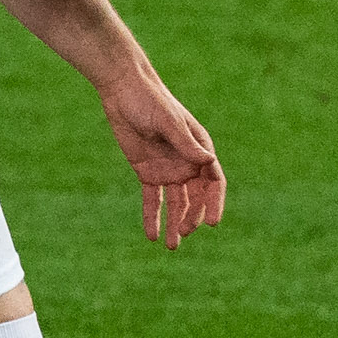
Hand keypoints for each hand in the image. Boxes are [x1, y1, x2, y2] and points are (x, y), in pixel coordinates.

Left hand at [100, 66, 226, 246]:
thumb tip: (210, 162)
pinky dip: (153, 217)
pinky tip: (152, 236)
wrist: (123, 91)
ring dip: (175, 223)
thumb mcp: (168, 122)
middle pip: (196, 197)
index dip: (214, 202)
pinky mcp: (147, 172)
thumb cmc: (150, 101)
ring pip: (176, 203)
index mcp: (198, 148)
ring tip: (172, 246)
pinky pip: (153, 199)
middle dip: (192, 217)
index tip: (211, 222)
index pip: (213, 182)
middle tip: (184, 233)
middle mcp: (186, 162)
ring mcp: (167, 169)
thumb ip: (186, 144)